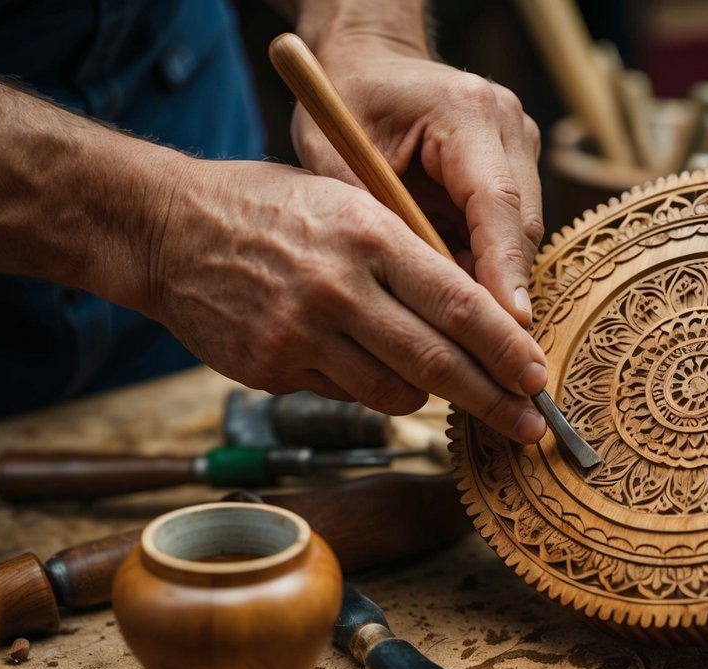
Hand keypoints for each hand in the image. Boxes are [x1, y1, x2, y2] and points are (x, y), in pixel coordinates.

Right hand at [142, 157, 547, 442]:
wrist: (169, 230)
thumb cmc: (271, 209)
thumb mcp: (347, 201)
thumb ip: (407, 253)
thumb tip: (478, 313)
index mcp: (367, 234)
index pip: (457, 303)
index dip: (505, 348)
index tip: (537, 376)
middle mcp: (337, 288)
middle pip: (436, 364)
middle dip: (493, 401)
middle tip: (530, 428)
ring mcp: (300, 335)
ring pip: (394, 393)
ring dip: (429, 396)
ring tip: (443, 386)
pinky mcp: (273, 371)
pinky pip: (346, 396)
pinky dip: (368, 387)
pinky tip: (360, 362)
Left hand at [289, 40, 542, 328]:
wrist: (368, 60)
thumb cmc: (343, 103)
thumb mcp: (337, 157)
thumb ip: (378, 221)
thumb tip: (413, 298)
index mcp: (465, 112)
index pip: (497, 205)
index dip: (503, 273)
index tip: (509, 329)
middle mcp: (506, 124)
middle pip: (522, 226)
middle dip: (508, 295)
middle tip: (499, 359)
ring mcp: (519, 142)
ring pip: (522, 234)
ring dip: (498, 285)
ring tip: (478, 343)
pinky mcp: (517, 163)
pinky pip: (510, 230)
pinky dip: (489, 268)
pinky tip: (467, 307)